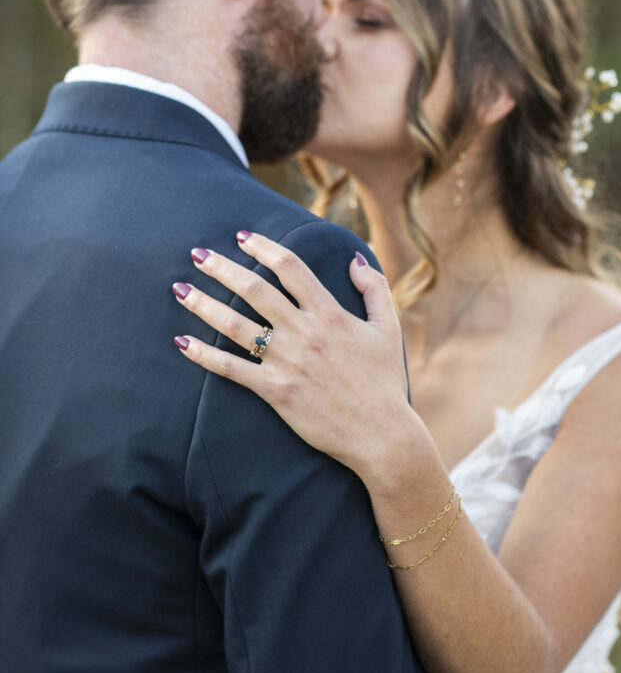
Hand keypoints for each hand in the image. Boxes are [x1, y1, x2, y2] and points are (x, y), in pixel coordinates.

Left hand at [172, 233, 418, 481]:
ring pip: (235, 325)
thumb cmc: (385, 382)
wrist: (382, 435)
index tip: (242, 237)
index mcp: (331, 314)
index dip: (264, 248)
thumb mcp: (389, 329)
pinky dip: (204, 356)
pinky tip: (182, 343)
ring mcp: (287, 362)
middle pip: (254, 290)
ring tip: (180, 289)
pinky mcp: (276, 391)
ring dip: (203, 305)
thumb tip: (354, 258)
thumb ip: (375, 289)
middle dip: (222, 268)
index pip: (290, 268)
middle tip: (198, 254)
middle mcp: (305, 333)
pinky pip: (232, 369)